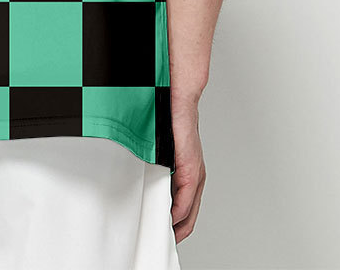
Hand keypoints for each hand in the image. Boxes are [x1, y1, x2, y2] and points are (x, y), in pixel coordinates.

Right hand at [169, 92, 205, 243]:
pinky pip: (185, 200)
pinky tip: (168, 219)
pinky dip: (177, 213)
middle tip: (158, 241)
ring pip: (188, 213)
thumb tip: (143, 183)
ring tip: (159, 234)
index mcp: (189, 175)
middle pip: (188, 219)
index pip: (185, 213)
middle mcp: (196, 178)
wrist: (178, 99)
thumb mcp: (161, 152)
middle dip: (174, 233)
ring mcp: (195, 174)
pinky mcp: (191, 168)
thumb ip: (158, 170)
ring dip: (174, 226)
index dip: (173, 227)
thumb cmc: (167, 122)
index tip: (160, 235)